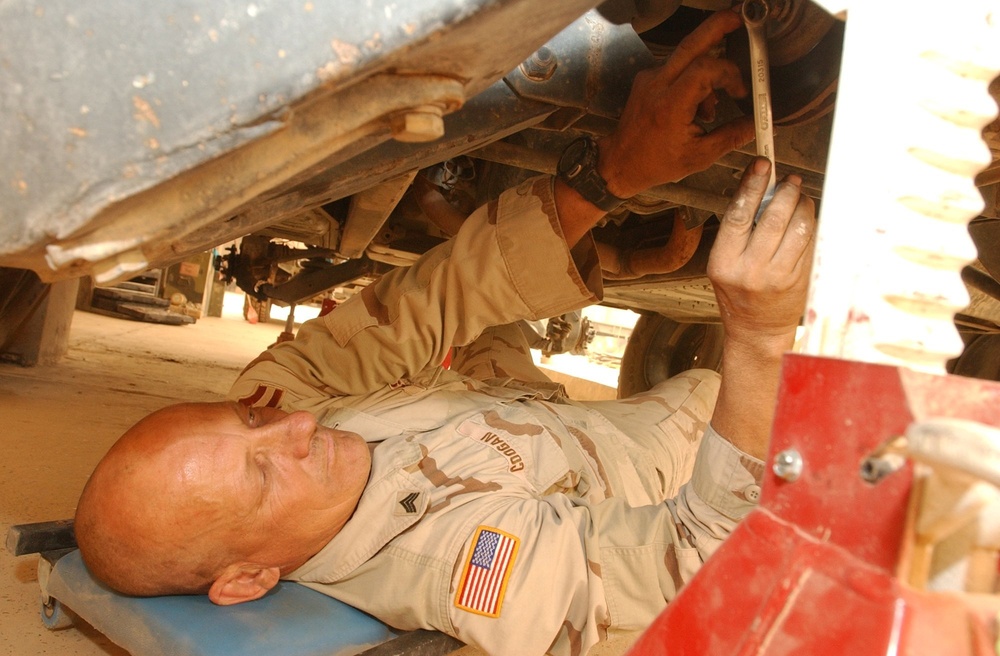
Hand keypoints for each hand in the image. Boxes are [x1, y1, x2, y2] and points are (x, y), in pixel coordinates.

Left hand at [598, 9, 754, 197]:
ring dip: (708, 68)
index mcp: (669, 106)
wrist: (620, 163)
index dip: (729, 73)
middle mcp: (657, 85)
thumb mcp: (699, 156)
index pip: (704, 69)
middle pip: (691, 43)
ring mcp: (649, 78)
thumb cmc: (655, 163)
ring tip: (711, 106)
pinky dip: (693, 78)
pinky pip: (677, 67)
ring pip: (686, 55)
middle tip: (739, 18)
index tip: (739, 91)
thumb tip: (756, 124)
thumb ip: (731, 136)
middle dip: (718, 26)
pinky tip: (697, 105)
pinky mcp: (647, 78)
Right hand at [707, 158, 815, 349]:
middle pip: (773, 217)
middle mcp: (751, 270)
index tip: (762, 165)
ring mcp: (778, 276)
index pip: (739, 215)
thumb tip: (761, 190)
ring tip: (800, 199)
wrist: (755, 329)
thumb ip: (739, 231)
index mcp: (724, 262)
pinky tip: (805, 221)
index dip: (752, 185)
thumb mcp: (724, 263)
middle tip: (790, 181)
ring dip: (802, 205)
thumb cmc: (738, 293)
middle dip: (786, 191)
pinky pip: (810, 242)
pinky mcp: (800, 280)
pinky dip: (810, 225)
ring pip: (798, 227)